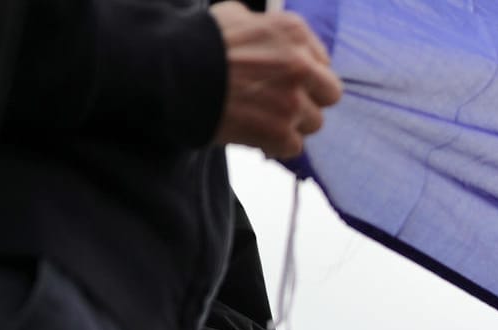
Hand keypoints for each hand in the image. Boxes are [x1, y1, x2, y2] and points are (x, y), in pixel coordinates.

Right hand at [209, 2, 343, 158]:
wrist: (169, 73)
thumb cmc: (196, 42)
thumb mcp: (232, 16)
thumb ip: (260, 25)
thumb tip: (264, 31)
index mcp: (293, 32)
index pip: (322, 62)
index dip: (304, 75)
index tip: (285, 80)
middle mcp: (301, 65)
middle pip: (329, 94)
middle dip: (309, 100)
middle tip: (282, 104)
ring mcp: (292, 100)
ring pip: (313, 123)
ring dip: (290, 124)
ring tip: (261, 119)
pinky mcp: (280, 131)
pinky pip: (293, 146)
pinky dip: (275, 145)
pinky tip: (255, 135)